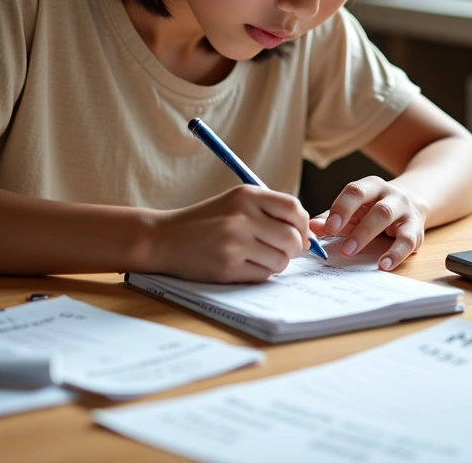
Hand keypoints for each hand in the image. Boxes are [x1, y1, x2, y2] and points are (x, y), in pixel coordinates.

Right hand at [154, 185, 309, 282]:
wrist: (165, 238)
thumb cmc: (206, 221)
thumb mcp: (236, 202)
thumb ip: (269, 211)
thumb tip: (306, 234)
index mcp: (247, 195)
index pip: (294, 208)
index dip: (303, 225)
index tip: (299, 233)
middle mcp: (242, 216)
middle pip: (292, 238)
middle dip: (294, 249)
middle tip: (283, 250)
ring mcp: (234, 243)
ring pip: (281, 260)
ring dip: (276, 262)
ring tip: (259, 256)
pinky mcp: (227, 267)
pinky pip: (263, 275)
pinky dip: (260, 273)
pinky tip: (245, 264)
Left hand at [309, 176, 429, 270]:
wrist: (411, 204)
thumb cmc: (373, 209)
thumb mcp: (354, 210)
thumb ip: (332, 219)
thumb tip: (312, 228)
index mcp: (371, 186)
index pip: (355, 191)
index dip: (341, 208)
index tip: (328, 228)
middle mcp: (390, 194)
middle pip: (375, 207)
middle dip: (357, 229)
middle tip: (342, 248)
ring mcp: (405, 210)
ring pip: (388, 218)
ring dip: (368, 236)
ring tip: (353, 253)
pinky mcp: (416, 229)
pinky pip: (407, 241)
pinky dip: (396, 254)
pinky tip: (383, 264)